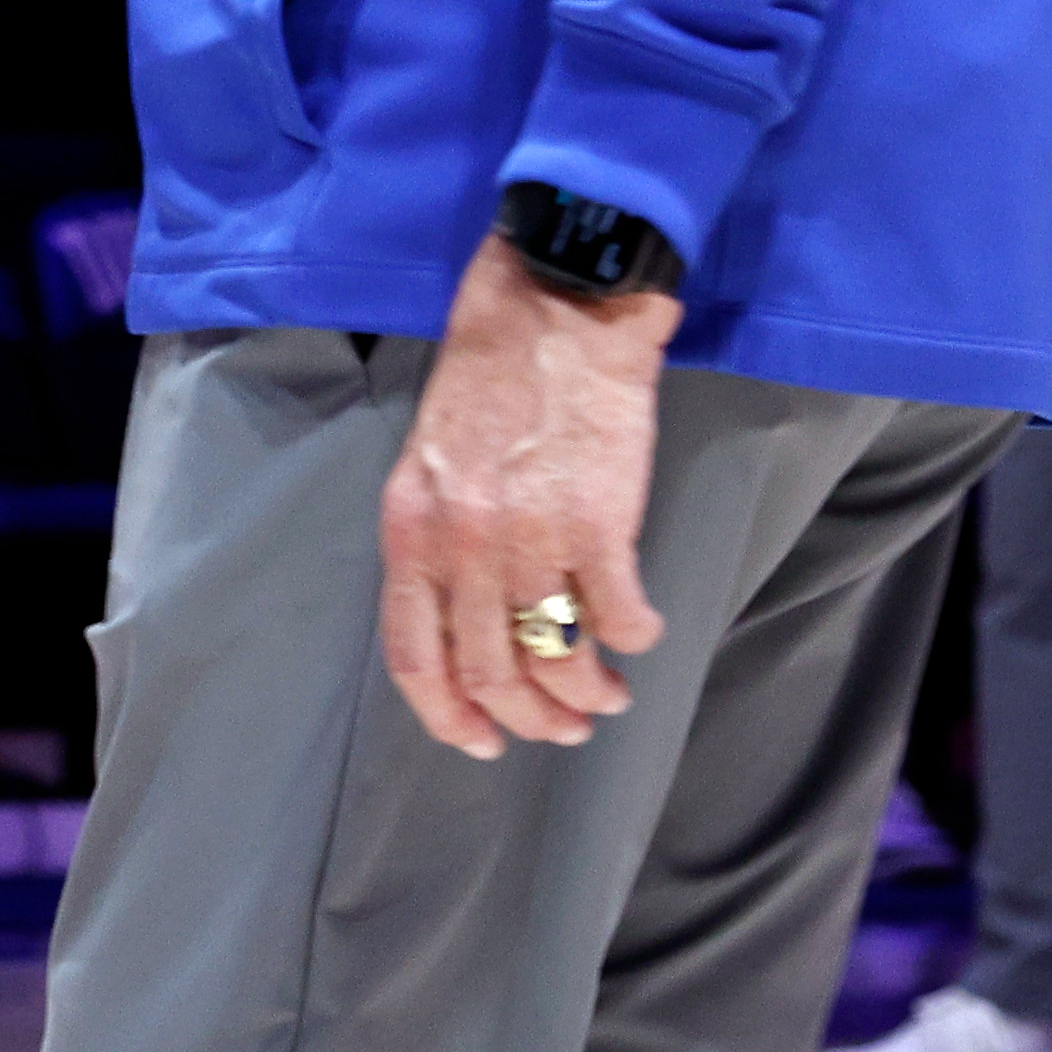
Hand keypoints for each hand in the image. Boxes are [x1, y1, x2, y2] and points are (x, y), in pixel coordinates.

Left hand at [375, 240, 677, 759]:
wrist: (554, 311)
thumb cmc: (493, 383)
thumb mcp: (431, 466)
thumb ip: (437, 545)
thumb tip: (465, 630)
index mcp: (411, 532)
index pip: (417, 658)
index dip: (450, 716)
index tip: (483, 740)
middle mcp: (462, 545)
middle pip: (492, 674)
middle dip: (533, 719)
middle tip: (565, 727)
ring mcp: (531, 537)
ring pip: (557, 659)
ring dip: (588, 694)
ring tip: (608, 696)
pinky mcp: (599, 522)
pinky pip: (618, 616)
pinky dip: (634, 639)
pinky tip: (640, 633)